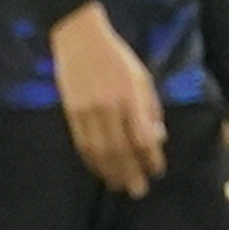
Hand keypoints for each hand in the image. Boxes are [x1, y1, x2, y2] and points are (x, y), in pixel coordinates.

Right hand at [49, 3, 167, 196]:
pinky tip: (100, 170)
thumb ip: (150, 108)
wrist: (79, 39)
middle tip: (139, 190)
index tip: (157, 170)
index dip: (150, 157)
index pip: (142, 137)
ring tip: (120, 185)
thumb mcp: (142, 77)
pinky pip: (82, 144)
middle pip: (121, 149)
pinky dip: (92, 161)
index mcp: (130, 96)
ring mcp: (87, 110)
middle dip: (131, 173)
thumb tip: (157, 139)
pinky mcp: (71, 112)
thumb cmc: (117, 58)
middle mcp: (109, 106)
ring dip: (111, 172)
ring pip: (100, 151)